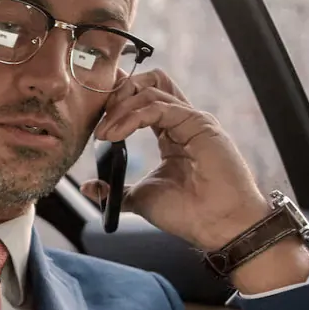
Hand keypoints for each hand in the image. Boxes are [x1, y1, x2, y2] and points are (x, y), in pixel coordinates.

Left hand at [78, 69, 271, 252]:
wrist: (219, 226)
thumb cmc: (189, 213)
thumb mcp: (141, 198)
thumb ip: (116, 190)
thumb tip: (90, 188)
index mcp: (171, 133)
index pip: (142, 99)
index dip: (117, 103)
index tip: (96, 122)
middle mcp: (182, 121)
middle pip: (149, 82)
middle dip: (119, 94)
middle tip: (100, 121)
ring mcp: (191, 119)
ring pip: (151, 89)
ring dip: (121, 108)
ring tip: (104, 133)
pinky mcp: (198, 123)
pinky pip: (159, 108)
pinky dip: (132, 117)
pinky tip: (116, 135)